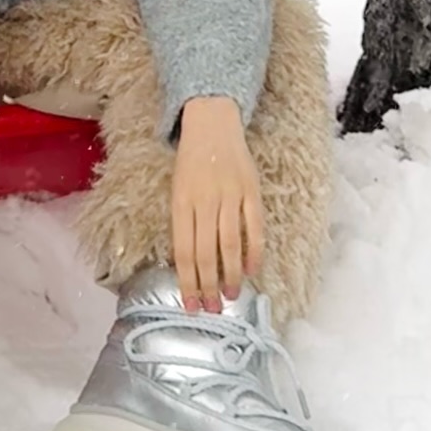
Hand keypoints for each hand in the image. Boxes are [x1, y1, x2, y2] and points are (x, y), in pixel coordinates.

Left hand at [171, 95, 263, 312]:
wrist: (211, 121)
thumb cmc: (191, 160)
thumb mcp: (177, 188)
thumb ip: (184, 222)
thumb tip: (189, 264)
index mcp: (181, 202)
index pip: (183, 251)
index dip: (187, 281)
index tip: (190, 305)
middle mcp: (204, 200)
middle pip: (206, 252)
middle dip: (207, 286)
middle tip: (211, 308)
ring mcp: (229, 195)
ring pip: (229, 244)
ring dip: (229, 275)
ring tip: (229, 296)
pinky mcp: (250, 190)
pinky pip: (253, 227)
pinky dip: (253, 251)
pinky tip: (250, 270)